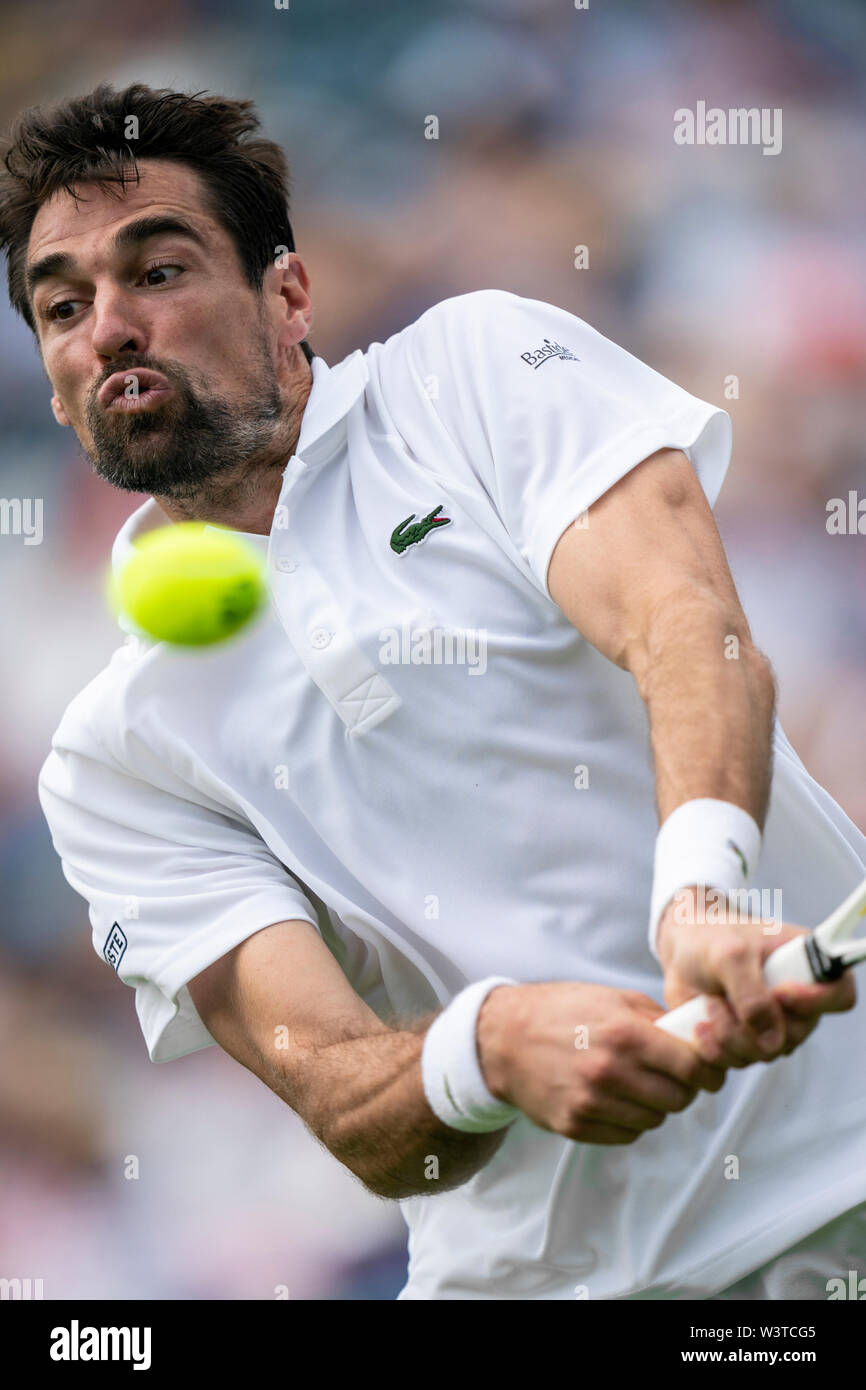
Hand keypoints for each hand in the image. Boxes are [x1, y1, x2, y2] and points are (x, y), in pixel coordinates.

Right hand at [476, 980, 726, 1145]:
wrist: (503, 1038)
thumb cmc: (561, 1012)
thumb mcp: (612, 998)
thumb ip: (657, 1019)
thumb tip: (697, 1039)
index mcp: (624, 1034)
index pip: (693, 1067)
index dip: (709, 1071)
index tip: (709, 1071)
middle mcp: (610, 1071)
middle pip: (679, 1099)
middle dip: (682, 1088)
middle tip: (670, 1076)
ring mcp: (591, 1103)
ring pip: (654, 1120)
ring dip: (653, 1105)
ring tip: (635, 1084)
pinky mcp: (575, 1126)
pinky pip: (626, 1135)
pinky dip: (628, 1121)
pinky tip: (614, 1099)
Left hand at [657, 886, 856, 1065]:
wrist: (680, 951)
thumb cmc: (709, 938)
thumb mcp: (729, 955)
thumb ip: (752, 994)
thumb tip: (772, 1038)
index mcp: (806, 963)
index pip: (840, 994)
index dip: (817, 1002)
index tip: (780, 993)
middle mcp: (798, 999)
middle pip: (797, 1035)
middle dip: (752, 1024)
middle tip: (723, 998)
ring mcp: (775, 1023)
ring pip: (767, 1053)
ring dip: (729, 1035)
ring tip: (710, 1005)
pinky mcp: (749, 1040)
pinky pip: (741, 1062)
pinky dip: (716, 1049)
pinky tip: (700, 1025)